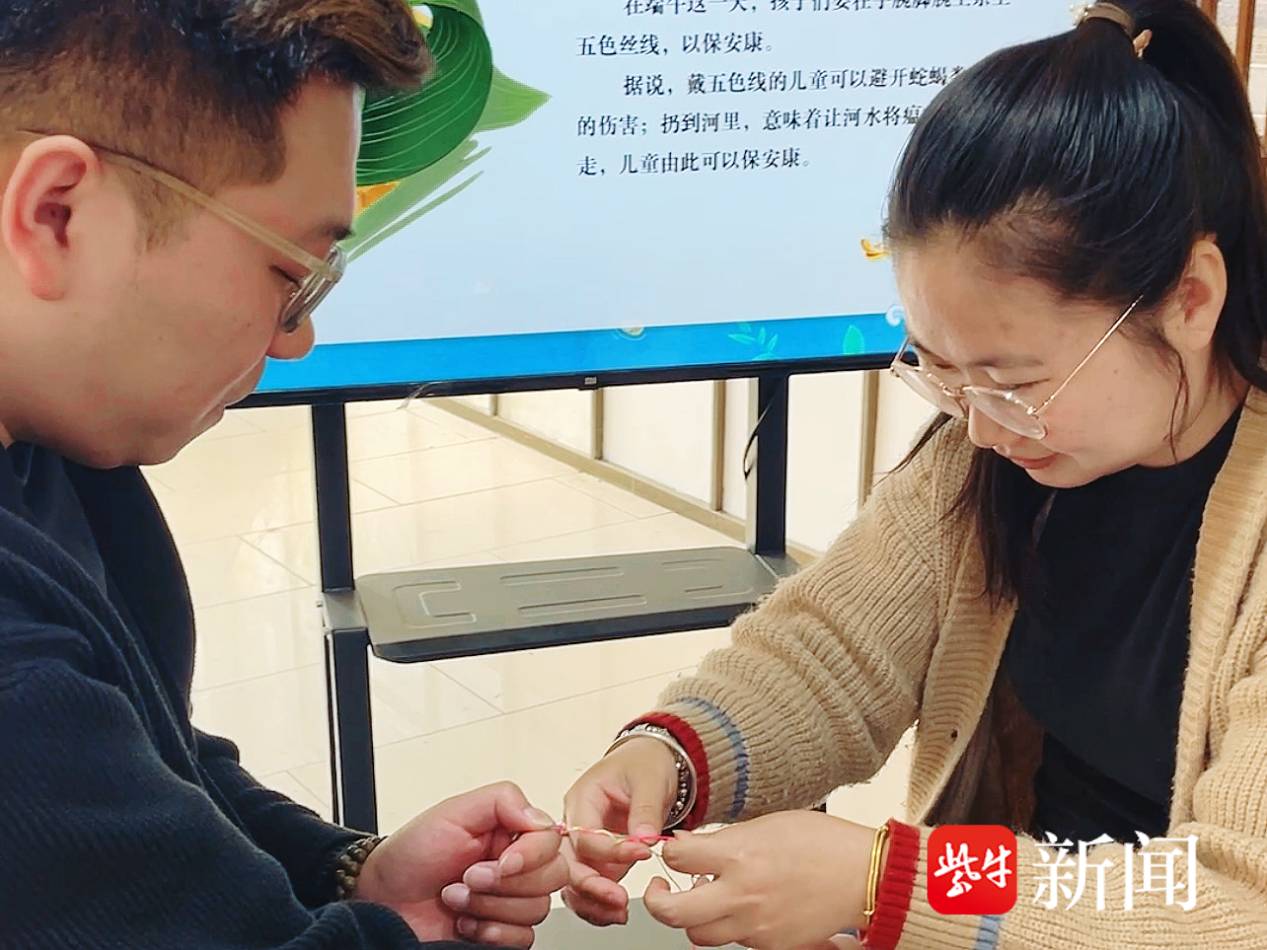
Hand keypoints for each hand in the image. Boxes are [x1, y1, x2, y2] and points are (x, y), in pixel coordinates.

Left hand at [354, 781, 567, 947]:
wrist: (382, 901)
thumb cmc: (409, 856)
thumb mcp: (452, 813)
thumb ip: (502, 801)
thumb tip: (542, 818)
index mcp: (510, 833)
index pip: (551, 841)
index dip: (531, 855)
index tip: (501, 862)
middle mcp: (516, 866)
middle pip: (552, 877)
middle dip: (504, 883)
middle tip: (467, 878)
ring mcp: (509, 901)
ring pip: (536, 910)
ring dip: (488, 907)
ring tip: (455, 898)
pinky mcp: (502, 933)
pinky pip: (523, 938)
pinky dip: (491, 933)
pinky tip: (465, 923)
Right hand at [560, 737, 679, 925]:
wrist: (652, 763)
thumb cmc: (645, 764)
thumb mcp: (650, 780)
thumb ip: (645, 810)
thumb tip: (644, 839)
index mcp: (582, 798)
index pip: (584, 834)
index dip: (612, 851)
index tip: (642, 854)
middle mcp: (576, 822)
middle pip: (569, 862)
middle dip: (591, 885)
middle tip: (618, 899)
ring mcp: (584, 843)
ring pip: (574, 880)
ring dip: (593, 900)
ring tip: (618, 912)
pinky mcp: (597, 858)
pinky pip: (590, 883)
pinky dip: (600, 901)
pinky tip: (616, 912)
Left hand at [643, 811, 874, 949]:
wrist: (864, 876)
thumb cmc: (822, 842)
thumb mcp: (766, 825)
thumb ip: (723, 839)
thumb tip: (688, 846)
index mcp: (739, 857)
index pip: (676, 858)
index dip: (667, 852)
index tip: (671, 850)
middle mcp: (741, 896)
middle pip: (672, 913)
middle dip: (656, 901)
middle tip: (660, 888)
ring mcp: (755, 927)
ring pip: (699, 936)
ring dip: (694, 918)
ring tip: (705, 897)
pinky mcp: (771, 946)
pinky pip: (735, 942)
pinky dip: (730, 926)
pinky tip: (743, 905)